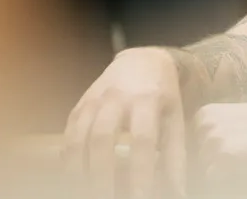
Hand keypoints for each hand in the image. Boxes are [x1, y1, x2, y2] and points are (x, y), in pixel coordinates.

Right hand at [64, 46, 185, 198]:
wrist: (144, 61)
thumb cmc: (163, 96)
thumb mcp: (175, 119)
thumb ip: (175, 156)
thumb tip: (178, 191)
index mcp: (148, 99)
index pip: (142, 140)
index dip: (140, 172)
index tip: (140, 197)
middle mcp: (118, 97)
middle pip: (103, 138)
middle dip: (102, 175)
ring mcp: (94, 100)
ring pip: (79, 138)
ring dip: (80, 171)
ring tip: (87, 192)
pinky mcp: (79, 105)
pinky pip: (68, 135)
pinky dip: (69, 160)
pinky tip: (75, 177)